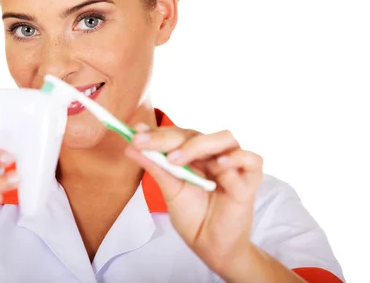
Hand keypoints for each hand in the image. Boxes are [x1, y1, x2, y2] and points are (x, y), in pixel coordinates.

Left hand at [126, 124, 262, 277]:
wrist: (210, 246)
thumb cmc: (193, 216)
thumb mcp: (169, 190)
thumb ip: (155, 167)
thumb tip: (129, 147)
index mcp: (194, 153)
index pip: (177, 134)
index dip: (157, 134)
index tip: (134, 135)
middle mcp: (214, 154)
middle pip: (196, 134)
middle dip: (168, 138)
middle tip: (145, 143)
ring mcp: (233, 165)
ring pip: (224, 139)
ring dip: (197, 145)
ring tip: (174, 160)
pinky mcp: (250, 180)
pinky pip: (252, 160)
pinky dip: (237, 158)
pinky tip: (220, 164)